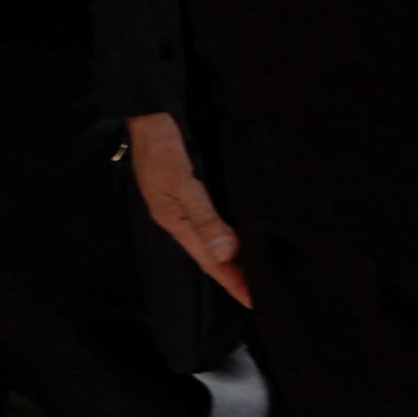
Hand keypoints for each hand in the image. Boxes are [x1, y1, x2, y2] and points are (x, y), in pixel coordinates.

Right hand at [125, 113, 245, 306]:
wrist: (150, 114)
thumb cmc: (164, 149)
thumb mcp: (181, 184)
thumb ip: (204, 217)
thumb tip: (225, 253)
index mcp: (176, 222)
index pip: (211, 262)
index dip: (233, 282)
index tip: (257, 303)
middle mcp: (183, 218)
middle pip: (214, 255)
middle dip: (236, 276)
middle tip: (266, 294)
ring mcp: (189, 203)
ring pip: (217, 239)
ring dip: (237, 256)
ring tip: (261, 272)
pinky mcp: (196, 188)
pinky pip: (217, 218)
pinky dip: (233, 231)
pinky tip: (247, 234)